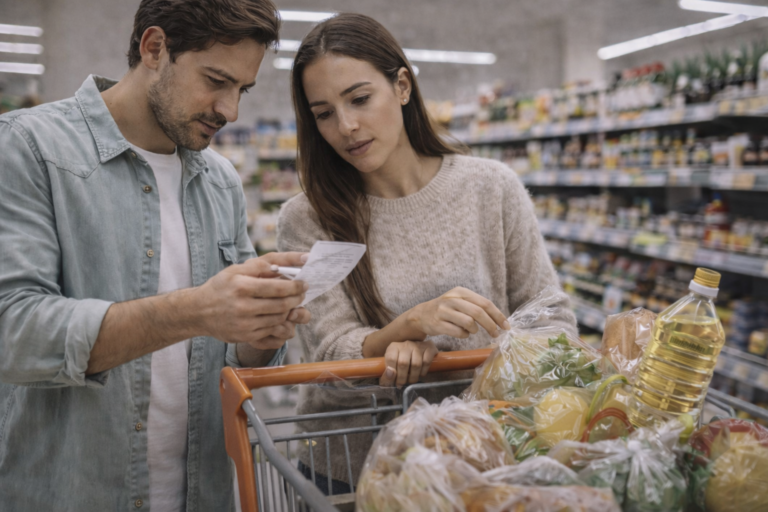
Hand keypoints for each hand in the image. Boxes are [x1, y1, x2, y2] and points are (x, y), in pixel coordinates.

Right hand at [193, 252, 309, 344]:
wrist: (198, 312)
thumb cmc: (221, 286)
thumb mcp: (237, 270)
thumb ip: (262, 265)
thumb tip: (288, 263)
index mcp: (241, 286)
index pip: (277, 288)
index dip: (295, 286)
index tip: (304, 283)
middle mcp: (242, 307)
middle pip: (281, 305)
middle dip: (297, 298)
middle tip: (302, 293)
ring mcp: (244, 324)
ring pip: (279, 319)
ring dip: (291, 311)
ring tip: (293, 303)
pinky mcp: (246, 336)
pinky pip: (272, 331)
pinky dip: (281, 323)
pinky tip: (282, 315)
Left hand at [379, 340, 437, 387]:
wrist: (418, 352)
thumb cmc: (401, 361)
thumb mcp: (391, 366)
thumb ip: (387, 374)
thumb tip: (390, 375)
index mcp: (393, 347)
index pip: (391, 359)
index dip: (392, 373)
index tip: (394, 381)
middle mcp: (406, 344)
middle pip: (403, 363)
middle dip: (402, 378)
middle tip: (402, 384)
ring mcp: (418, 345)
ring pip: (416, 364)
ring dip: (413, 377)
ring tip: (411, 380)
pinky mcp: (429, 347)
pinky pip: (426, 362)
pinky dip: (423, 371)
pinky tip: (420, 374)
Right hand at [407, 287, 509, 339]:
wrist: (421, 314)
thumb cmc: (447, 309)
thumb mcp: (460, 301)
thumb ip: (477, 306)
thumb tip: (500, 319)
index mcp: (460, 291)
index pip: (484, 303)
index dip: (497, 315)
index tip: (506, 326)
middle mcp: (452, 299)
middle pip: (478, 312)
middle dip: (490, 325)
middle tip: (496, 334)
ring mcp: (443, 311)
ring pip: (469, 323)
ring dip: (474, 330)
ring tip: (472, 331)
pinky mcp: (438, 324)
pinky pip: (459, 333)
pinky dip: (464, 335)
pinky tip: (461, 333)